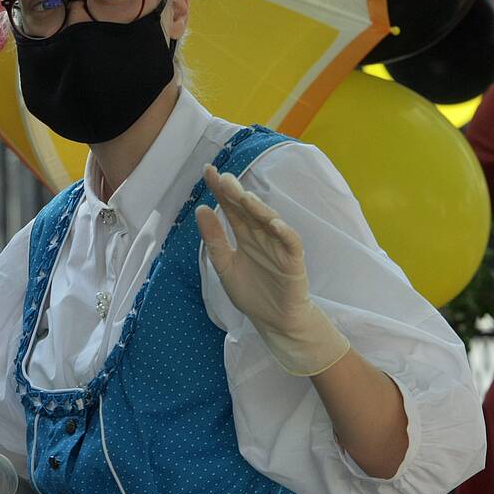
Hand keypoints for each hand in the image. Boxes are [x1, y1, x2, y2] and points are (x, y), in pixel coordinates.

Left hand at [196, 164, 349, 375]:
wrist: (274, 321)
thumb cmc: (252, 293)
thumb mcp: (224, 266)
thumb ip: (214, 240)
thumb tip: (200, 210)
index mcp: (244, 235)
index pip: (230, 207)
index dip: (220, 190)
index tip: (207, 171)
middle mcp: (261, 235)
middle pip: (248, 209)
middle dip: (236, 193)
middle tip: (223, 178)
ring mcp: (278, 246)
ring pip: (269, 221)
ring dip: (258, 208)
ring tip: (243, 196)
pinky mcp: (293, 261)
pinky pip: (290, 242)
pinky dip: (283, 232)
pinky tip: (273, 223)